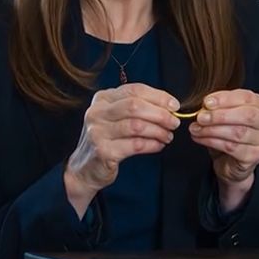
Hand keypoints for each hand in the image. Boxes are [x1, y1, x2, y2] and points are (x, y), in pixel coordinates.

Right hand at [64, 83, 179, 217]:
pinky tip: (158, 145)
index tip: (174, 105)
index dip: (157, 96)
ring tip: (167, 136)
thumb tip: (168, 106)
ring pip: (137, 125)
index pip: (134, 90)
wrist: (84, 168)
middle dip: (160, 114)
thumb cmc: (106, 139)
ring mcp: (98, 131)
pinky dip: (152, 144)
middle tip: (174, 122)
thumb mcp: (114, 117)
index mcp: (102, 98)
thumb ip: (135, 108)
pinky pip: (135, 145)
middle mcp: (97, 112)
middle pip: (135, 106)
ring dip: (158, 131)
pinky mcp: (103, 151)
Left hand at [189, 89, 258, 210]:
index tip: (206, 102)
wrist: (230, 160)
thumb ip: (218, 106)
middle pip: (247, 115)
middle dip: (220, 116)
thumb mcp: (224, 112)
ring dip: (212, 130)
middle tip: (200, 117)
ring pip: (238, 133)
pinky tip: (201, 138)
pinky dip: (212, 142)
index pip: (247, 97)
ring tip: (196, 129)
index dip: (225, 99)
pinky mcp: (255, 157)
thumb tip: (206, 105)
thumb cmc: (228, 131)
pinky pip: (232, 148)